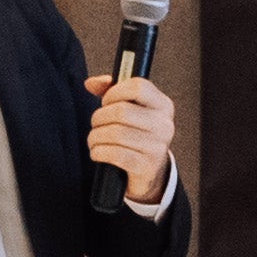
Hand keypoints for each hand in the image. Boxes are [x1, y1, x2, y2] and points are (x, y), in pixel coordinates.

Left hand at [83, 72, 176, 207]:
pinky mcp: (146, 166)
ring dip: (96, 137)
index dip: (114, 92)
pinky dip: (99, 152)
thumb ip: (111, 91)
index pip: (137, 87)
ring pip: (115, 133)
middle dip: (99, 117)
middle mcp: (164, 125)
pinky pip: (115, 154)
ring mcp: (157, 147)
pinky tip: (97, 153)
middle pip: (121, 111)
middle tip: (96, 124)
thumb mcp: (131, 110)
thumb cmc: (137, 135)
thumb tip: (91, 83)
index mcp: (163, 106)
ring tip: (94, 140)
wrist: (150, 172)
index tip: (106, 102)